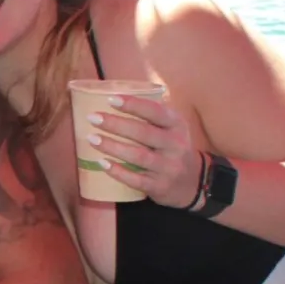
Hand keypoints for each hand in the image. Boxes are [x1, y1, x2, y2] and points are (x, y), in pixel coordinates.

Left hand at [87, 94, 208, 209]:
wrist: (192, 181)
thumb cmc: (172, 147)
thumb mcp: (172, 127)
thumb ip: (153, 114)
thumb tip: (117, 97)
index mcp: (177, 125)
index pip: (155, 111)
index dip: (133, 104)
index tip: (111, 99)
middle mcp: (175, 145)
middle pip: (143, 132)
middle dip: (116, 124)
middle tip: (93, 118)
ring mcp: (168, 167)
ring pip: (138, 156)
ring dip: (112, 147)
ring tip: (92, 138)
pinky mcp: (160, 186)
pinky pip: (136, 179)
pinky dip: (118, 172)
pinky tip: (102, 163)